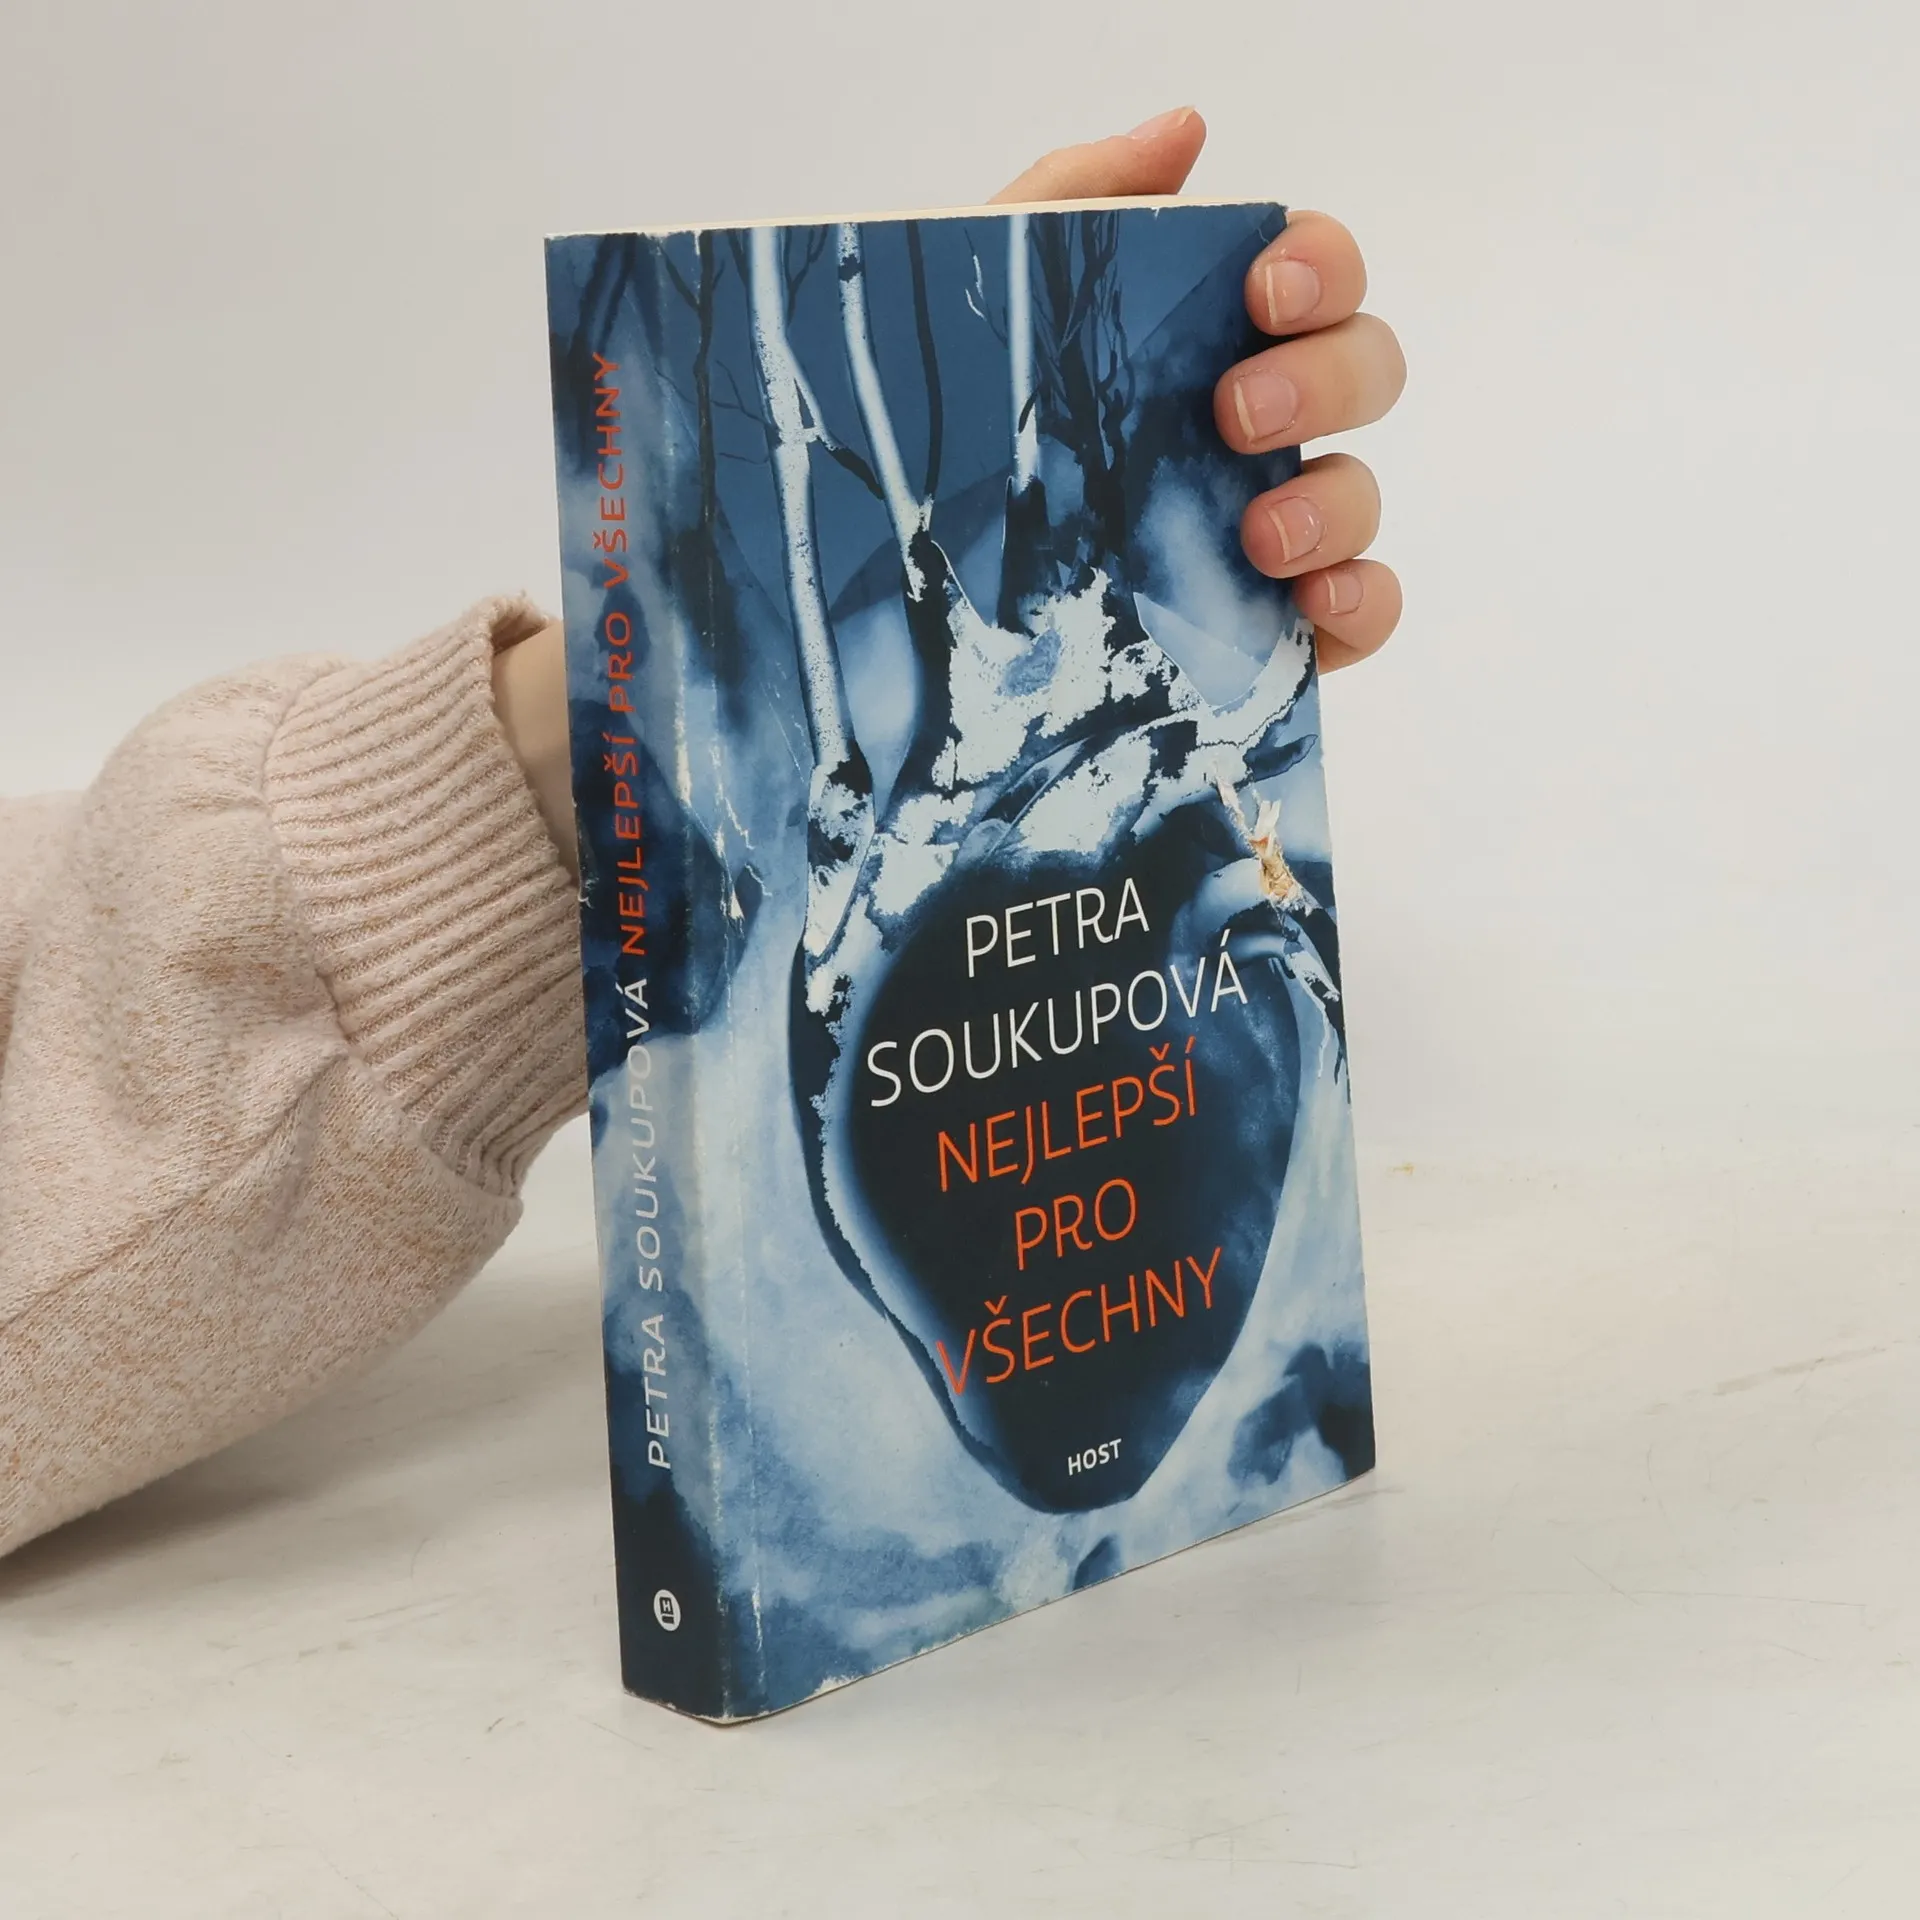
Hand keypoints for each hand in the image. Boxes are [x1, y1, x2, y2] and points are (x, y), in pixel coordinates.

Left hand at [502, 109, 1405, 874]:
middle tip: (1232, 413)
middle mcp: (1246, 431)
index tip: (1260, 288)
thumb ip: (1071, 199)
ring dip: (1336, 502)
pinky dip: (1364, 605)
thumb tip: (1188, 127)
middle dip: (1323, 379)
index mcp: (1198, 336)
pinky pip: (1362, 611)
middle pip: (1362, 371)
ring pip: (1363, 493)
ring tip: (1255, 536)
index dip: (1318, 263)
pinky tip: (1313, 610)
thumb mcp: (971, 299)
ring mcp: (1263, 534)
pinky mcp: (1262, 636)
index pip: (1311, 272)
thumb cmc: (933, 433)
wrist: (866, 609)